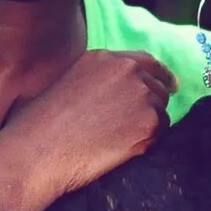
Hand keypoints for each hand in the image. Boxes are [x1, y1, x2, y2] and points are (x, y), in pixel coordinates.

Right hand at [6, 49, 174, 198]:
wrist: (39, 151)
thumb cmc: (41, 125)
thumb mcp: (67, 84)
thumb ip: (98, 80)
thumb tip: (116, 95)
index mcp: (105, 59)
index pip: (146, 62)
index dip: (162, 76)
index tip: (171, 86)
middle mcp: (127, 71)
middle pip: (158, 88)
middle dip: (152, 105)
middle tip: (135, 126)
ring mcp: (140, 96)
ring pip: (161, 112)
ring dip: (147, 125)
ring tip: (117, 140)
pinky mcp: (148, 123)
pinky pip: (159, 133)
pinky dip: (146, 143)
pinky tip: (119, 149)